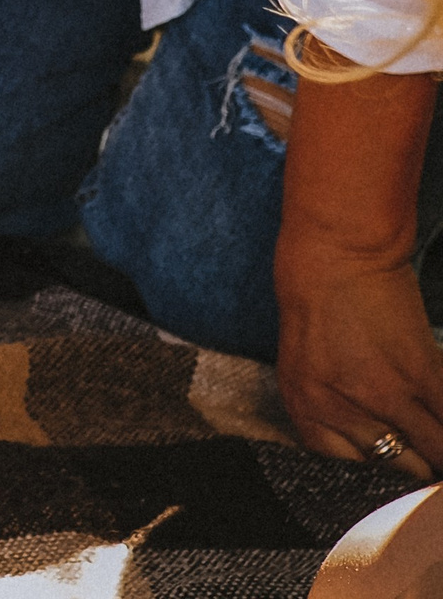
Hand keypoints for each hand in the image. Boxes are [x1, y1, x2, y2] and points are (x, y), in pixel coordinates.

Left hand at [278, 219, 442, 478]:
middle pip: (397, 471)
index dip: (375, 481)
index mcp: (305, 407)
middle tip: (426, 468)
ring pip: (434, 453)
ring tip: (436, 452)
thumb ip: (329, 408)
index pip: (343, 471)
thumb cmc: (312, 300)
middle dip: (416, 475)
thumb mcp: (302, 362)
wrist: (336, 251)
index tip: (394, 479)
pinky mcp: (421, 372)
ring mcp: (385, 393)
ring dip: (441, 457)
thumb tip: (370, 445)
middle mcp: (341, 409)